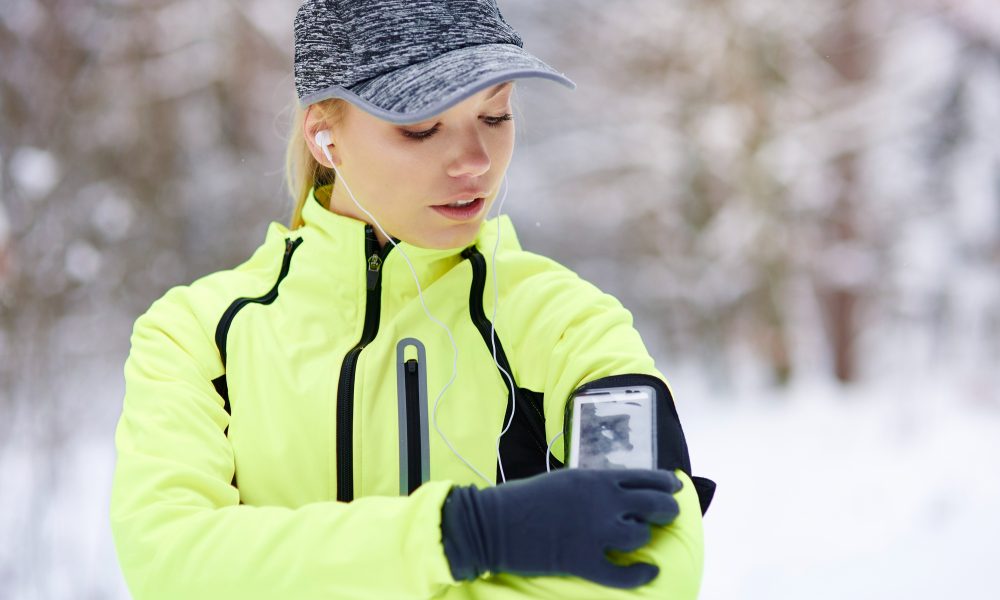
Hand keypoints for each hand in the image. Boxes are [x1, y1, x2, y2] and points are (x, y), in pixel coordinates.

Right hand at [441, 468, 681, 587]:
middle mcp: (601, 502)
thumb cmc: (525, 499)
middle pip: (653, 504)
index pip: (645, 476)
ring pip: (640, 535)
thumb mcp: (564, 480)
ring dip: (643, 538)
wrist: (494, 523)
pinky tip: (647, 572)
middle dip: (667, 509)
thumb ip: (594, 486)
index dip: (666, 482)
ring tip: (639, 540)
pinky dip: (639, 575)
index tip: (676, 486)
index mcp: (595, 479)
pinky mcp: (583, 561)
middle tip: (668, 514)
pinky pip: (623, 573)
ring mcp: (594, 532)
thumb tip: (619, 493)